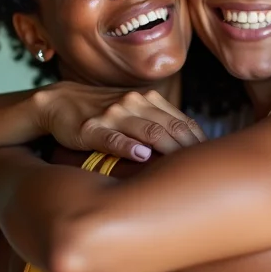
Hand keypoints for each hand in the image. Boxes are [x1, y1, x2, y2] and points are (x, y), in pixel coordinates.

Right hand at [33, 83, 206, 160]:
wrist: (59, 103)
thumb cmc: (102, 114)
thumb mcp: (132, 113)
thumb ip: (157, 123)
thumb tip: (189, 146)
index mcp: (147, 100)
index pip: (181, 122)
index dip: (198, 141)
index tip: (211, 161)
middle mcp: (133, 103)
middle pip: (170, 127)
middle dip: (189, 149)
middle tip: (204, 171)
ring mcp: (113, 115)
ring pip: (148, 131)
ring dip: (168, 148)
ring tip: (183, 166)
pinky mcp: (91, 128)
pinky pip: (113, 138)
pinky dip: (128, 146)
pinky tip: (142, 156)